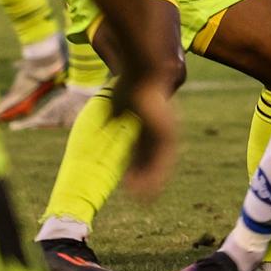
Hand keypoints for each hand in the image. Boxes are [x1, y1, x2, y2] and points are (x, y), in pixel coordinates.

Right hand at [108, 65, 178, 200]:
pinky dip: (154, 176)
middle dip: (145, 178)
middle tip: (137, 197)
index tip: (127, 181)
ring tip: (143, 200)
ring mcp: (167, 132)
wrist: (145, 70)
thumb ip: (113, 116)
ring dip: (151, 182)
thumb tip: (102, 124)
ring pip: (160, 164)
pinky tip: (146, 188)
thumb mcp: (116, 104)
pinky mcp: (168, 133)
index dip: (135, 167)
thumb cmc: (129, 84)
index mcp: (148, 123)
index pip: (142, 151)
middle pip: (153, 160)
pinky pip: (162, 162)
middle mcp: (160, 130)